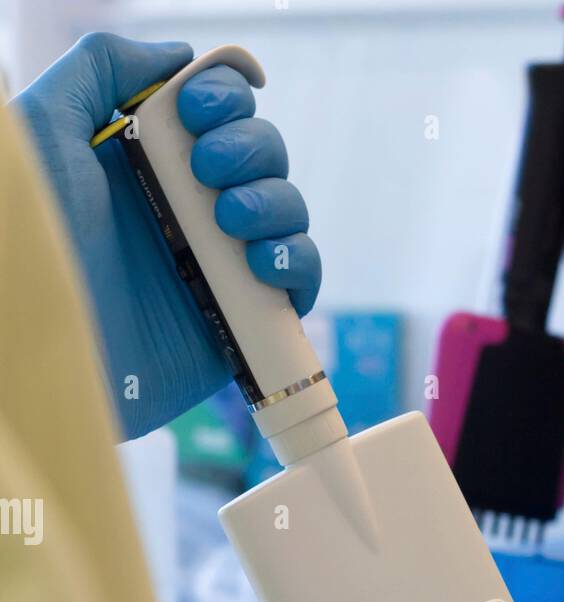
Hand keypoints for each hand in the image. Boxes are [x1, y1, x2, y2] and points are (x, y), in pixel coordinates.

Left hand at [13, 33, 321, 437]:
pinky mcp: (241, 323)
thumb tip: (181, 56)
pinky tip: (264, 263)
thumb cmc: (31, 245)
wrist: (42, 351)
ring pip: (289, 214)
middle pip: (265, 155)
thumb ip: (102, 67)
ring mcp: (219, 266)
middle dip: (251, 149)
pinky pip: (300, 284)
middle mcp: (188, 210)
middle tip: (206, 173)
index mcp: (148, 162)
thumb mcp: (44, 129)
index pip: (219, 111)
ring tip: (229, 223)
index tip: (197, 113)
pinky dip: (301, 264)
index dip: (225, 97)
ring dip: (275, 203)